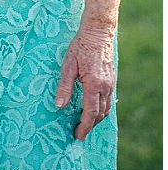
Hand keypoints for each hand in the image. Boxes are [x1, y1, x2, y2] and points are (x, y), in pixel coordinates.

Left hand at [55, 25, 116, 139]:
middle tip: (79, 133)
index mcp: (94, 85)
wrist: (97, 34)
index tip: (78, 135)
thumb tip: (59, 105)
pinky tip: (92, 110)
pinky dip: (101, 109)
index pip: (91, 112)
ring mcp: (110, 84)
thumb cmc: (80, 48)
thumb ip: (64, 86)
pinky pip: (108, 100)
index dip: (84, 126)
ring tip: (84, 124)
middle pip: (100, 114)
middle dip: (90, 125)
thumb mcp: (68, 65)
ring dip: (96, 119)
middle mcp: (105, 87)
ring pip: (106, 109)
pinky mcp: (111, 81)